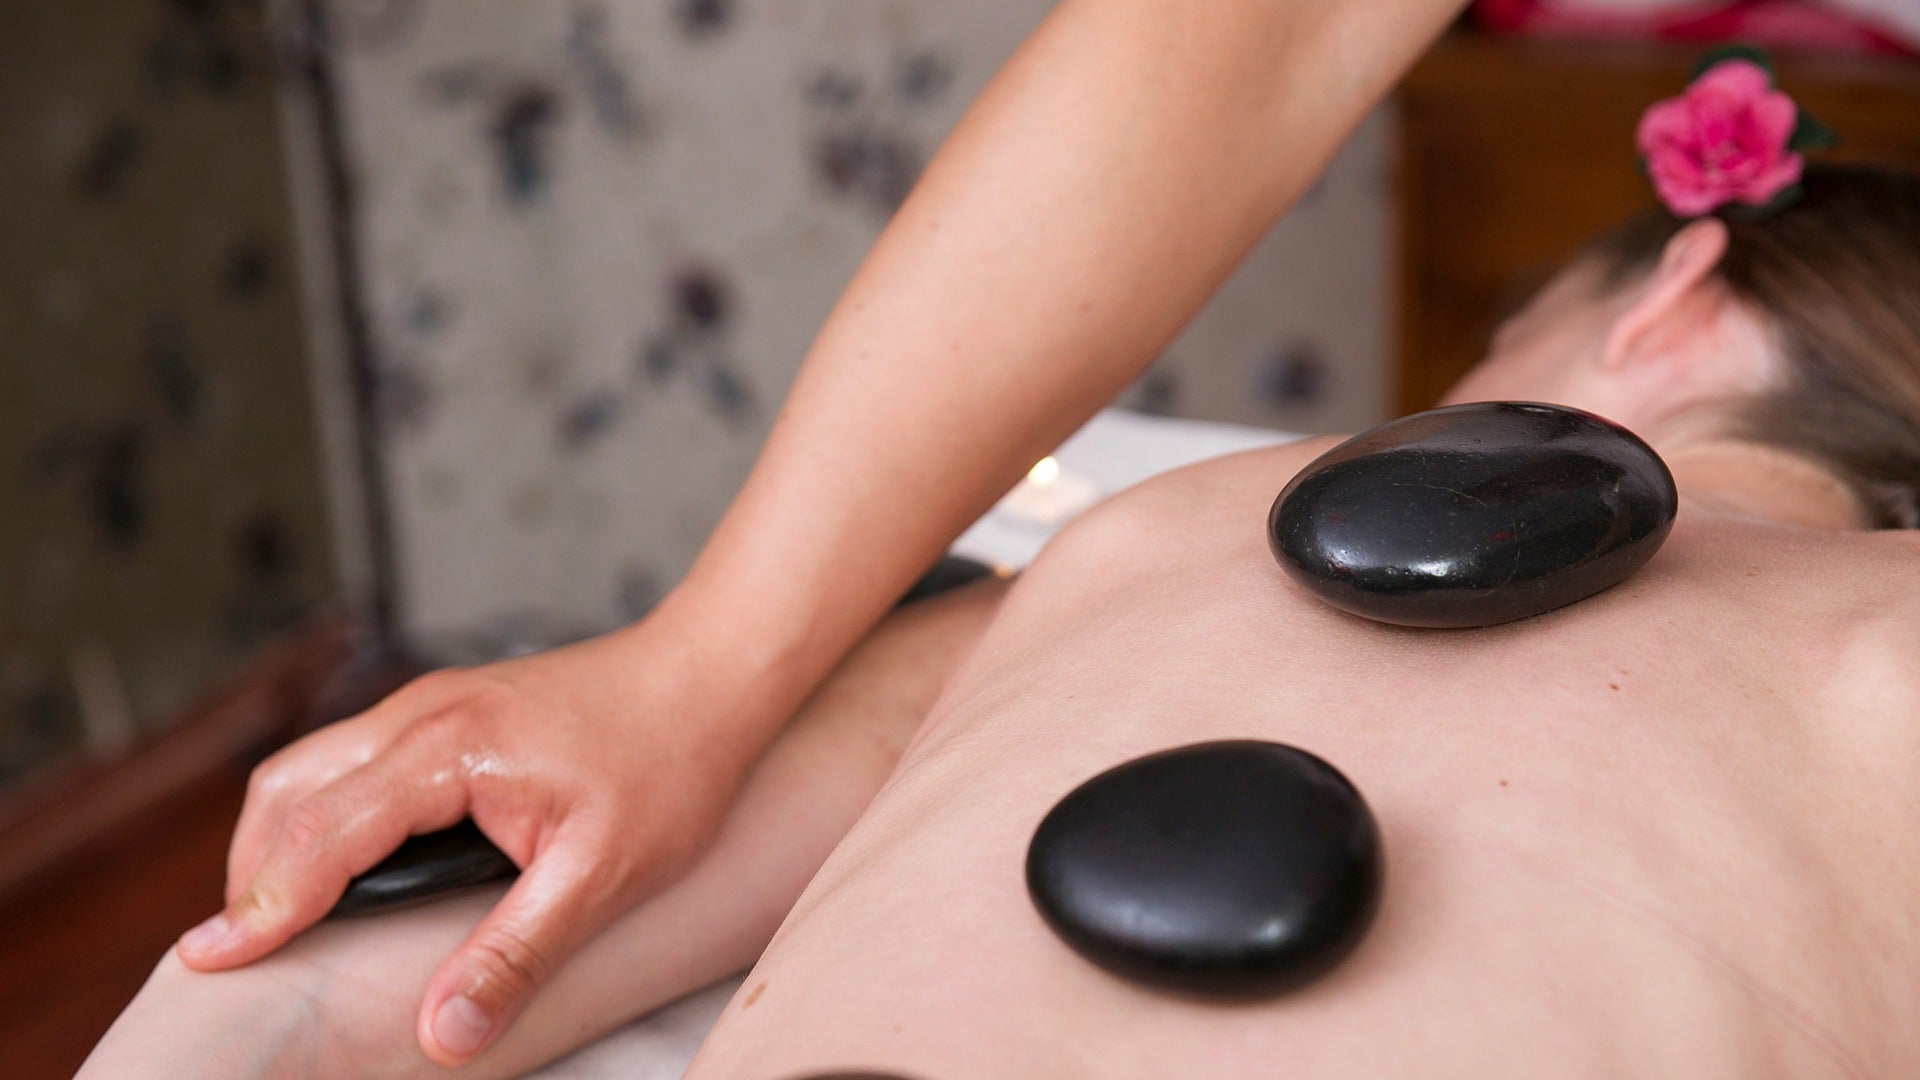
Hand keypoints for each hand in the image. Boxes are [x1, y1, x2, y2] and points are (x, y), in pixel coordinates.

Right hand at [176, 614, 765, 1065]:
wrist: (712, 672)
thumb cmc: (670, 761)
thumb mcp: (604, 874)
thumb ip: (518, 953)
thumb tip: (444, 1031)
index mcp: (450, 750)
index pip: (321, 834)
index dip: (261, 905)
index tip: (208, 961)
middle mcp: (423, 714)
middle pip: (289, 789)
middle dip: (253, 873)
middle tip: (240, 951)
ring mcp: (432, 704)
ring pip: (312, 765)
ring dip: (281, 839)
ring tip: (281, 917)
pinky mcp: (449, 710)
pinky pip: (352, 756)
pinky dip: (321, 812)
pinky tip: (345, 861)